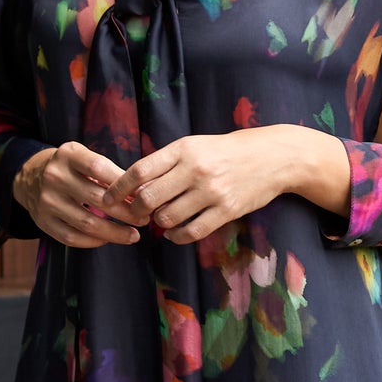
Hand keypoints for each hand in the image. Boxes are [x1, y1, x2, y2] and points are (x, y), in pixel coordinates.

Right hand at [13, 142, 141, 246]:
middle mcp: (54, 176)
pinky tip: (108, 239)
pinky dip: (94, 241)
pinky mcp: (42, 221)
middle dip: (126, 212)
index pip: (100, 168)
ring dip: (115, 232)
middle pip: (97, 199)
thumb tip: (144, 192)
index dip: (125, 184)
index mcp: (67, 154)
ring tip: (133, 235)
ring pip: (87, 223)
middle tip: (144, 219)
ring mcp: (47, 201)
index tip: (144, 195)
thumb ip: (110, 172)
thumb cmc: (70, 168)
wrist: (30, 177)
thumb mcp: (84, 157)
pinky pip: (72, 238)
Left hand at [100, 125, 350, 244]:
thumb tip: (135, 184)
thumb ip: (167, 161)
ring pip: (168, 218)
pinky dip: (177, 236)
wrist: (274, 157)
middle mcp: (195, 169)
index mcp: (184, 148)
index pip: (140, 170)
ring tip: (162, 219)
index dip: (119, 188)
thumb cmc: (229, 150)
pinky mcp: (226, 211)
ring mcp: (211, 192)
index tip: (108, 199)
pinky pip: (192, 232)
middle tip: (136, 214)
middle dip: (136, 211)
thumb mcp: (196, 144)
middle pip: (149, 199)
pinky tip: (175, 233)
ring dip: (159, 223)